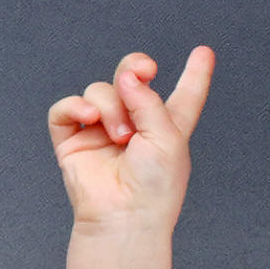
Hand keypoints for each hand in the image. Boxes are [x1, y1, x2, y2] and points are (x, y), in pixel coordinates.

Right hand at [48, 46, 214, 233]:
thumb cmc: (155, 185)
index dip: (195, 73)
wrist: (125, 216)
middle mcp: (136, 125)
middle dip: (134, 66)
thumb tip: (127, 76)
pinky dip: (75, 107)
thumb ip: (149, 100)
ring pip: (100, 91)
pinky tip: (89, 118)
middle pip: (131, 77)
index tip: (204, 52)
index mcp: (168, 126)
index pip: (184, 94)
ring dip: (112, 107)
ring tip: (121, 136)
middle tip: (144, 72)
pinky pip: (65, 109)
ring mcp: (102, 131)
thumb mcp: (168, 137)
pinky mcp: (73, 141)